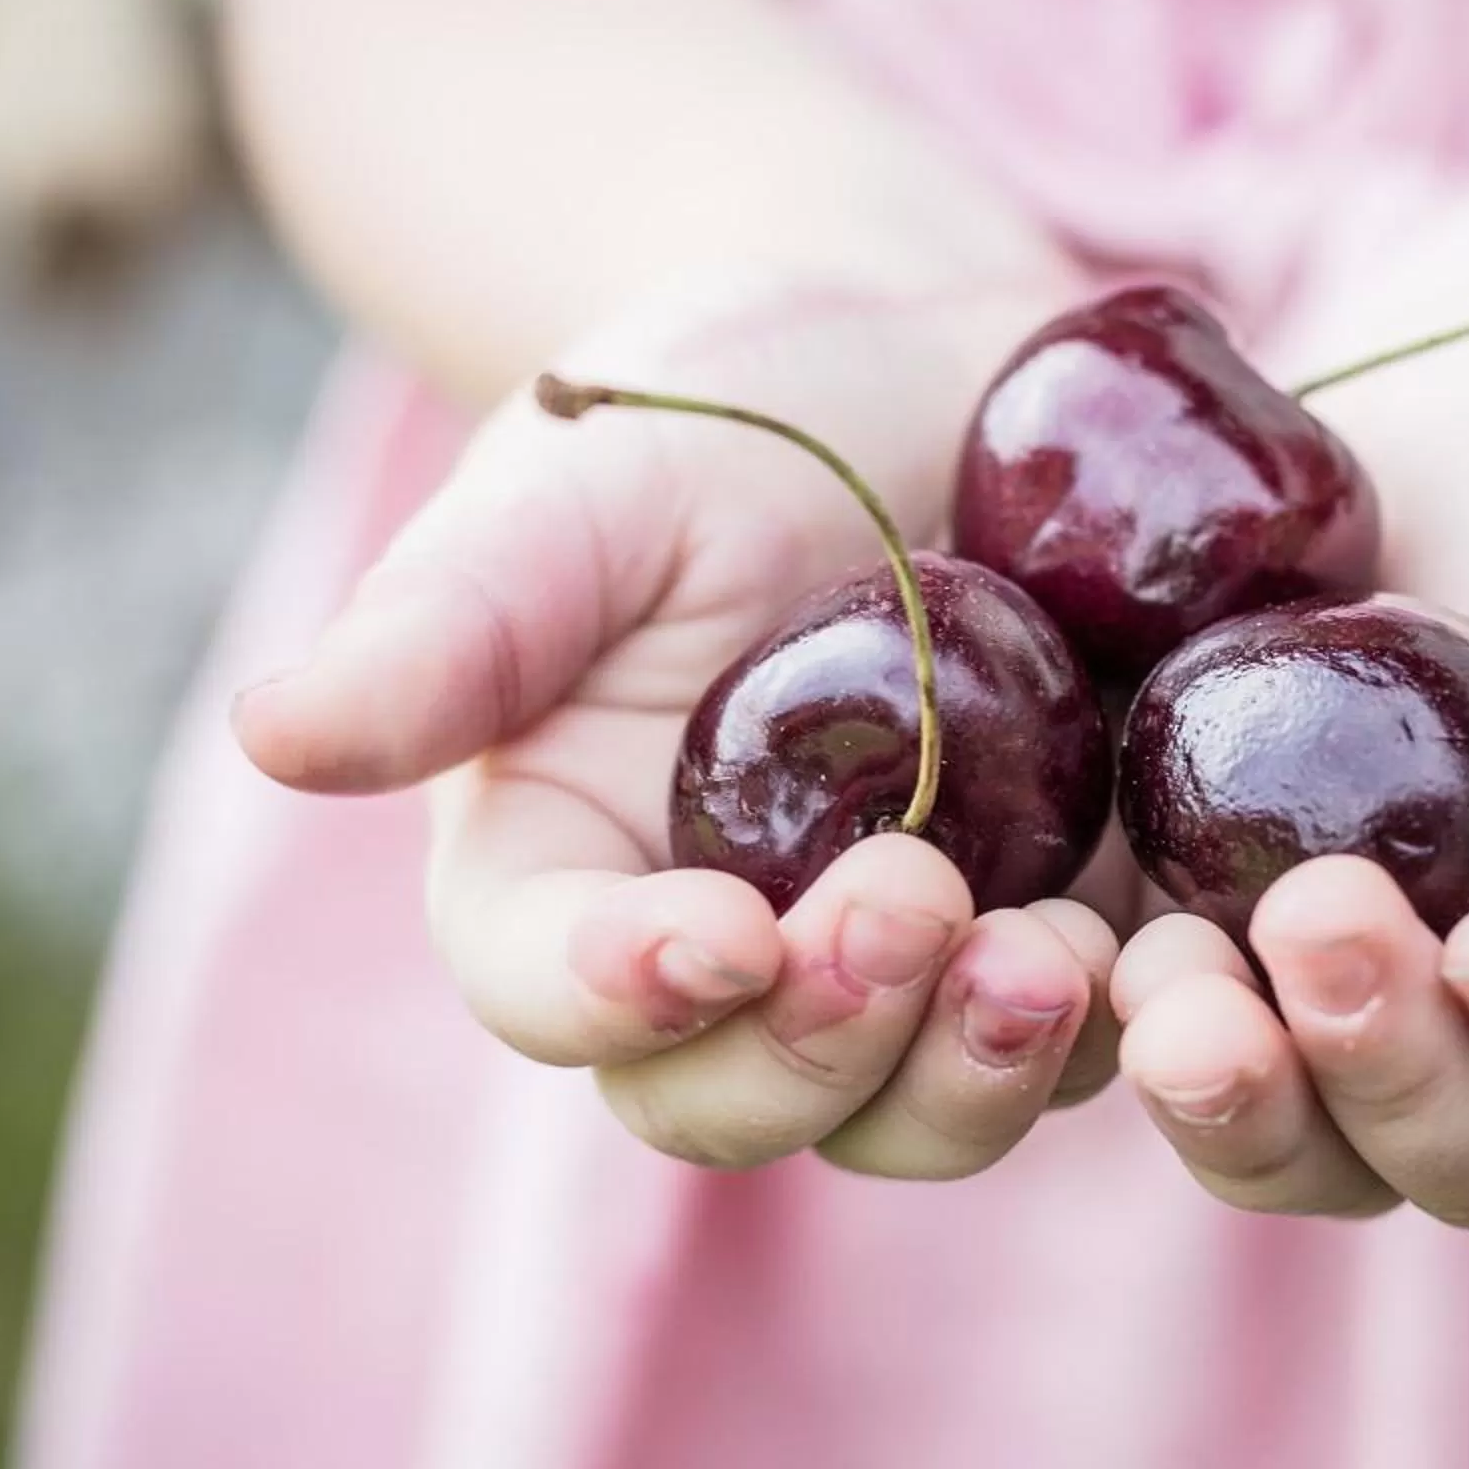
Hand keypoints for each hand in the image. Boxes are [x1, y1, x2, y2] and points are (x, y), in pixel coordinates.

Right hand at [233, 281, 1124, 1177]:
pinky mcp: (1067, 922)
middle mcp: (727, 956)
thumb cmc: (725, 408)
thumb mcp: (586, 483)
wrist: (938, 359)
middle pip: (738, 1099)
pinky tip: (1196, 948)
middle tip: (914, 913)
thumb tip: (272, 733)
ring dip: (982, 1068)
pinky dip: (1137, 1025)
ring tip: (1062, 954)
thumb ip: (455, 618)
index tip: (710, 931)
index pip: (553, 989)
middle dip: (820, 1048)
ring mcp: (908, 962)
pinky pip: (1097, 1039)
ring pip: (922, 1108)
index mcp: (570, 869)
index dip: (617, 993)